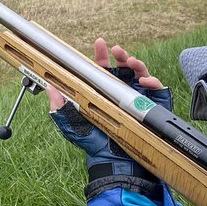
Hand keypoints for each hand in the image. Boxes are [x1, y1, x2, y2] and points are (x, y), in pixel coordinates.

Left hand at [48, 39, 171, 176]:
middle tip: (117, 50)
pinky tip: (145, 81)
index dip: (101, 56)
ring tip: (131, 61)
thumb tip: (50, 90)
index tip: (100, 43)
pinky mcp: (153, 106)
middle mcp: (121, 92)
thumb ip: (61, 109)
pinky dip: (153, 82)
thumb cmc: (94, 143)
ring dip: (137, 64)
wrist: (114, 162)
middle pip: (123, 67)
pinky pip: (156, 90)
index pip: (102, 70)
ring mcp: (138, 98)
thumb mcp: (73, 126)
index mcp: (103, 92)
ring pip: (140, 73)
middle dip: (121, 55)